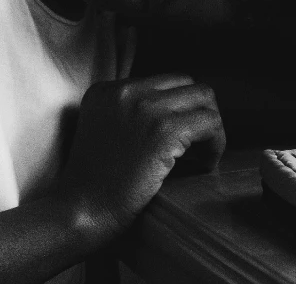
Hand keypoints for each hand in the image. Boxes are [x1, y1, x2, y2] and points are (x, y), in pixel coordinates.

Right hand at [57, 74, 224, 248]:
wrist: (79, 212)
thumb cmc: (93, 186)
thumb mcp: (102, 131)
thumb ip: (128, 114)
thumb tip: (177, 112)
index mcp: (108, 89)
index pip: (164, 82)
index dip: (179, 109)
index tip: (180, 139)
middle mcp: (126, 90)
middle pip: (187, 83)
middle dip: (198, 112)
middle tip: (198, 146)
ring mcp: (145, 107)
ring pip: (204, 98)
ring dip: (211, 127)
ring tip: (203, 156)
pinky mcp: (164, 130)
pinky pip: (210, 122)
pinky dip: (216, 143)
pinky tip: (205, 164)